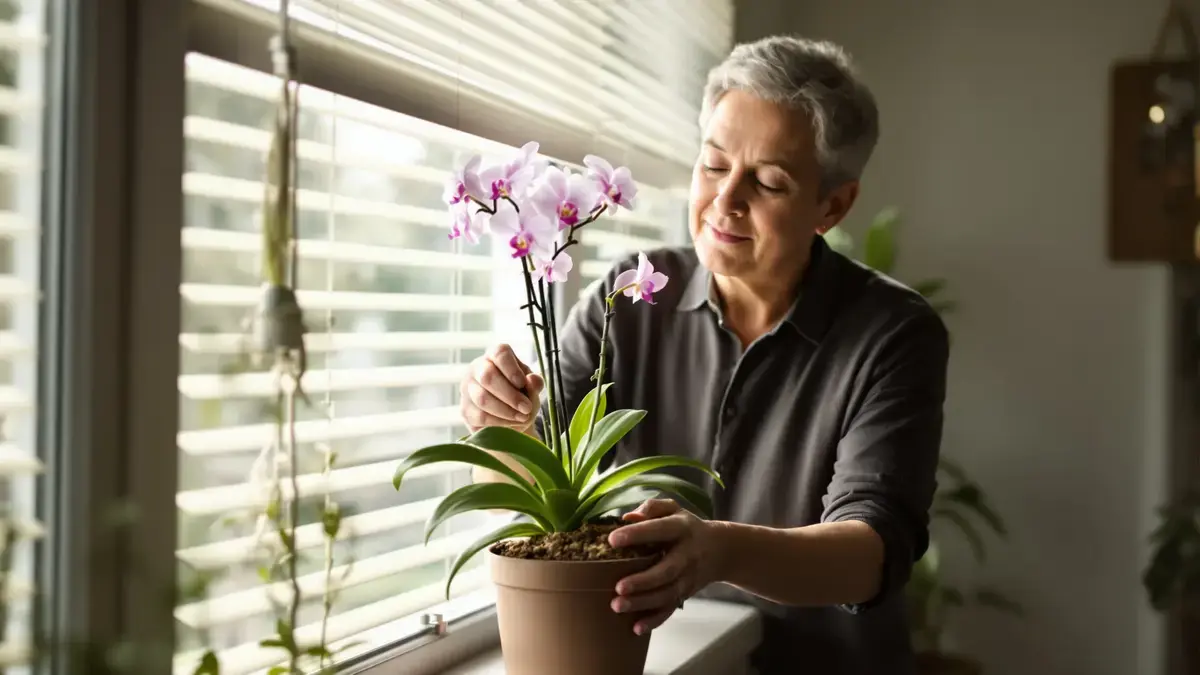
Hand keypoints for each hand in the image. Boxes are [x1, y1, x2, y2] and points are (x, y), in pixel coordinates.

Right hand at [460, 344, 543, 430]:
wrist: (508, 417)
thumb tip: (532, 380)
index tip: (522, 383)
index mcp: (494, 356)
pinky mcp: (465, 410)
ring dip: (506, 411)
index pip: (499, 353)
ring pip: (483, 399)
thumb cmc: (520, 394)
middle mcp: (477, 368)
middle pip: (487, 376)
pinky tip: (510, 425)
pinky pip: (480, 417)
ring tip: (522, 417)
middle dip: (510, 395)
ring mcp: (467, 389)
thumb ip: (535, 383)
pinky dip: (499, 423)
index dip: (511, 368)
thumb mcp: (532, 387)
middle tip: (527, 408)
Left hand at [607, 499, 725, 634]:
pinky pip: (671, 609)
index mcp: (681, 528)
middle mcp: (687, 555)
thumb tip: (627, 517)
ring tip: (617, 605)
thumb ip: (652, 508)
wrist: (721, 550)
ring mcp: (688, 577)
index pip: (659, 530)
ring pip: (667, 594)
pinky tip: (636, 628)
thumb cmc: (686, 527)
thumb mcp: (674, 509)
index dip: (637, 534)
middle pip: (667, 571)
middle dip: (643, 581)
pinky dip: (655, 620)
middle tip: (618, 587)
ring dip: (643, 603)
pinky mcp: (686, 594)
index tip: (612, 539)